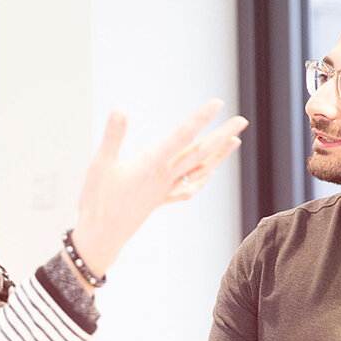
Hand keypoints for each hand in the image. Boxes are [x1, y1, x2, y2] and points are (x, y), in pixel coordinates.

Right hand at [69, 99, 247, 278]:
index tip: (218, 103)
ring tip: (236, 141)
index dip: (200, 118)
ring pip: (199, 169)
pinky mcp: (160, 200)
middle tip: (243, 120)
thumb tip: (119, 109)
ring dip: (219, 155)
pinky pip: (188, 189)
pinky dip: (202, 180)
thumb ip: (113, 136)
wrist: (102, 236)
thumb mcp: (101, 165)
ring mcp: (165, 189)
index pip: (182, 135)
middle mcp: (164, 176)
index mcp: (152, 163)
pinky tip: (210, 173)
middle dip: (222, 135)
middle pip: (200, 152)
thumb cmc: (98, 201)